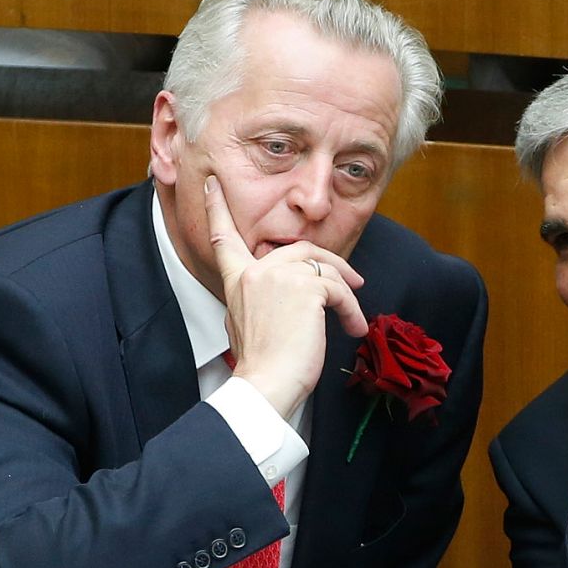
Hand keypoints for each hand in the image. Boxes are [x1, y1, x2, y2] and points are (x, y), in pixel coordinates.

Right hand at [206, 174, 367, 419]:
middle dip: (331, 263)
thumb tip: (286, 299)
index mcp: (237, 281)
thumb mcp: (247, 325)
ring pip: (325, 271)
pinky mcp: (306, 288)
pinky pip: (338, 290)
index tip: (215, 184)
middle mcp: (254, 272)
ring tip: (353, 321)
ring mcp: (279, 276)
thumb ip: (260, 300)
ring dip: (346, 296)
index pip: (224, 237)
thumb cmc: (262, 365)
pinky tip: (352, 328)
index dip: (218, 208)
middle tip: (353, 282)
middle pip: (300, 249)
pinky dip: (351, 310)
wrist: (266, 383)